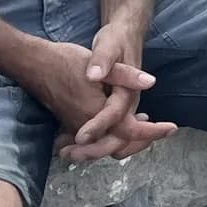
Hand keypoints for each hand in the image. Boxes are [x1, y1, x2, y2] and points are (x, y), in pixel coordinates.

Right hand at [18, 34, 175, 163]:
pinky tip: (122, 121)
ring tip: (147, 124)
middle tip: (162, 130)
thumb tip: (151, 82)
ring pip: (106, 144)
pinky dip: (112, 135)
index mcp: (96, 113)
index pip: (130, 131)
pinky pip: (95, 138)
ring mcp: (76, 127)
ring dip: (127, 139)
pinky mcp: (70, 123)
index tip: (172, 128)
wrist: (34, 63)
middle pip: (119, 145)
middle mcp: (86, 126)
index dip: (153, 132)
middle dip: (142, 141)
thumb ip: (126, 75)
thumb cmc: (67, 61)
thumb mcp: (100, 62)